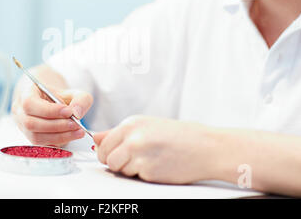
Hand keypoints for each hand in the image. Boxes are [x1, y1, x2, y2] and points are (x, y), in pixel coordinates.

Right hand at [11, 82, 92, 146]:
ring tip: (77, 132)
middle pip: (31, 123)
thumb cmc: (59, 97)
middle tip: (75, 124)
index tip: (69, 111)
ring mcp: (23, 128)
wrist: (51, 104)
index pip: (30, 104)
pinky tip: (70, 136)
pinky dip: (57, 142)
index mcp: (26, 94)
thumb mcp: (72, 92)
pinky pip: (41, 145)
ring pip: (36, 137)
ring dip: (59, 136)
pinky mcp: (31, 140)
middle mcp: (20, 112)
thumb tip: (77, 113)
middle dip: (56, 125)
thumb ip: (80, 99)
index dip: (49, 110)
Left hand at [93, 115, 218, 183]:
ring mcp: (139, 155)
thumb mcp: (147, 126)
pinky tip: (158, 165)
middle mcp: (132, 138)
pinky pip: (136, 177)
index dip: (107, 152)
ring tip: (149, 160)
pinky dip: (144, 174)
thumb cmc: (179, 136)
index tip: (114, 154)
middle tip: (132, 159)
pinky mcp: (148, 171)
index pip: (103, 143)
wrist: (205, 148)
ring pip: (119, 169)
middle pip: (106, 158)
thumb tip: (95, 138)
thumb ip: (119, 132)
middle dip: (115, 162)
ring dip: (130, 169)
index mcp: (131, 124)